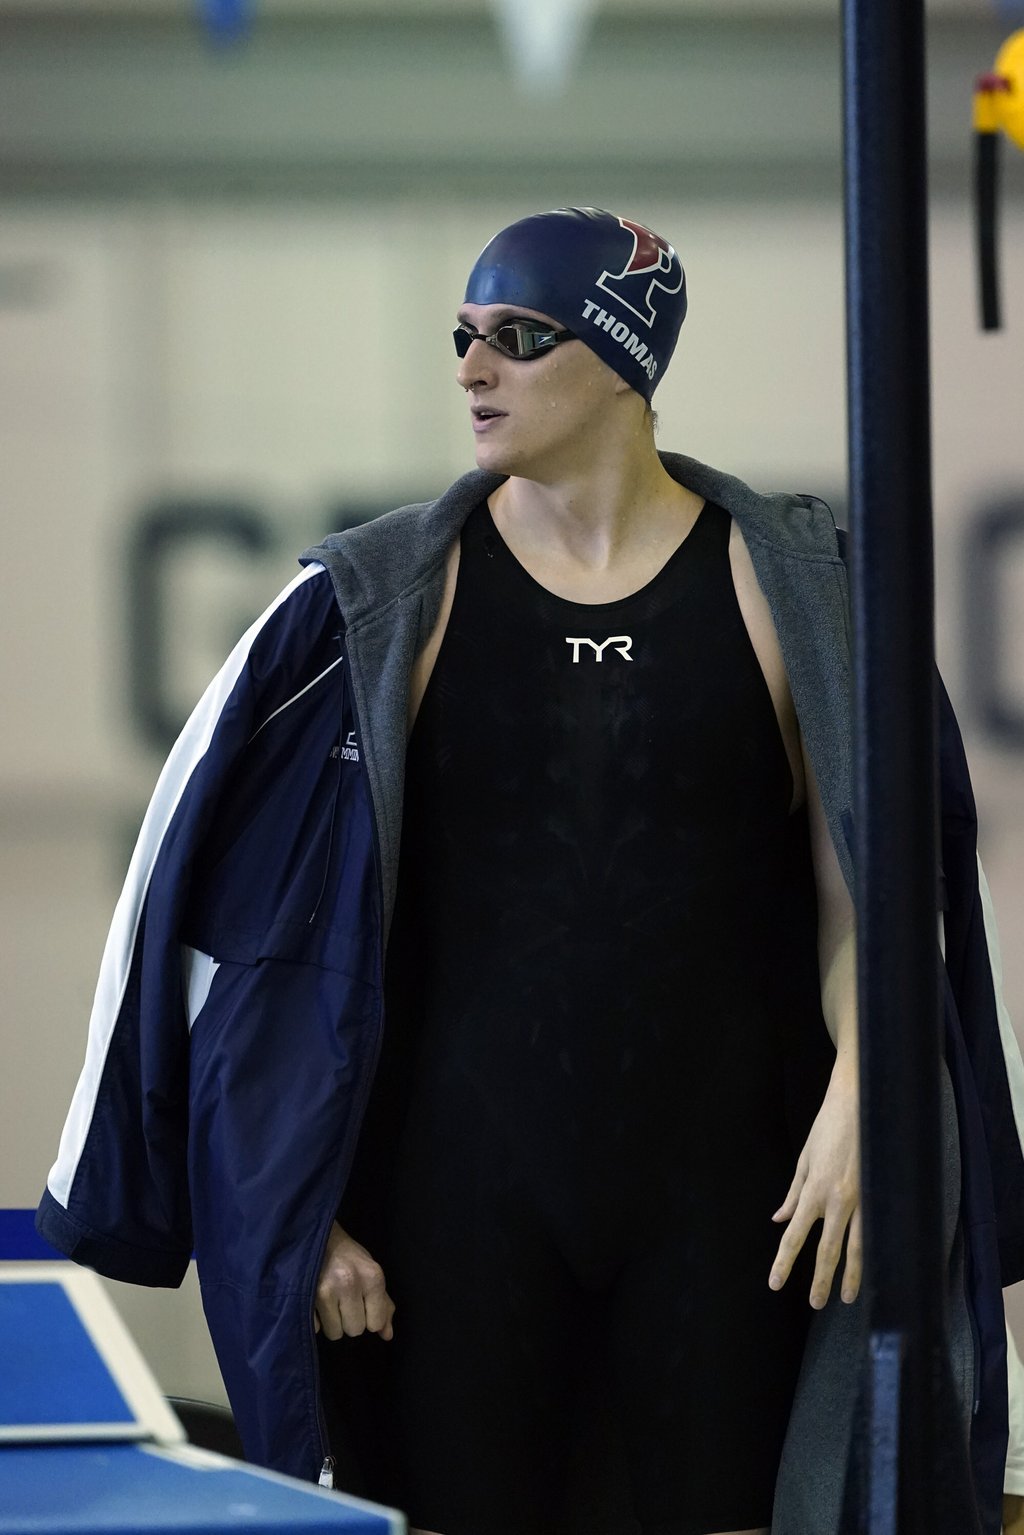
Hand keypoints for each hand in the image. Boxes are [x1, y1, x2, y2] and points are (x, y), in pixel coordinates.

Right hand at [314, 1220, 395, 1340]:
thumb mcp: (372, 1273)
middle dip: (350, 1320)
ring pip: (335, 1333)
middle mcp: (349, 1283)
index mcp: (372, 1277)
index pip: (375, 1323)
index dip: (369, 1317)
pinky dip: (316, 1320)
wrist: (319, 1238)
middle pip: (355, 1330)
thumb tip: (387, 1335)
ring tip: (330, 1301)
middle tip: (344, 1301)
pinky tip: (316, 1303)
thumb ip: (383, 1304)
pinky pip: (316, 1328)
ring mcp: (324, 1290)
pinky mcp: (304, 1297)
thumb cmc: (349, 1257)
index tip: (362, 1303)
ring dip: (333, 1322)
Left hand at [769, 1054, 861, 1309]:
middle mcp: (837, 1200)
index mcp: (813, 1191)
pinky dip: (876, 1250)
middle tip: (816, 1304)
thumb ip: (793, 1193)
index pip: (795, 1236)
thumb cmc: (828, 1127)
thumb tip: (780, 1219)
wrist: (860, 1100)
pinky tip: (879, 1267)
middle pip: (827, 1249)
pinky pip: (877, 1229)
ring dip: (853, 1274)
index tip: (775, 1283)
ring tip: (849, 1297)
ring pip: (858, 1246)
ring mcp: (863, 1198)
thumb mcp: (804, 1158)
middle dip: (820, 1279)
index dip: (784, 1262)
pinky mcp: (882, 1191)